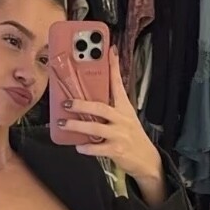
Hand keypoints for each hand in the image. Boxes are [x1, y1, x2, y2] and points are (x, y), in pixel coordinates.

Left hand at [60, 46, 163, 186]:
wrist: (147, 159)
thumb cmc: (132, 136)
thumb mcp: (126, 118)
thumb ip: (111, 107)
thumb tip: (90, 100)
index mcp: (124, 108)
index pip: (118, 84)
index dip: (114, 67)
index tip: (109, 50)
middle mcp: (122, 119)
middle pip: (100, 107)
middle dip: (81, 104)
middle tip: (66, 102)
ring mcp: (119, 135)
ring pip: (95, 128)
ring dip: (76, 126)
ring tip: (63, 123)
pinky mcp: (116, 150)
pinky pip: (98, 148)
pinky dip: (87, 147)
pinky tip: (78, 146)